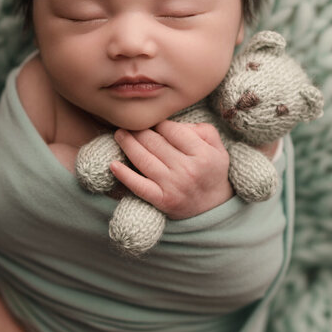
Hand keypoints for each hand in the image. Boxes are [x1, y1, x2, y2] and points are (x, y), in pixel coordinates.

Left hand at [109, 121, 231, 219]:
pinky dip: (124, 175)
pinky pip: (139, 186)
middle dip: (139, 131)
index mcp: (202, 154)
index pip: (172, 130)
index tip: (153, 123)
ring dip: (127, 144)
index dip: (158, 123)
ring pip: (143, 159)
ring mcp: (172, 186)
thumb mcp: (218, 147)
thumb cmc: (211, 171)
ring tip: (119, 135)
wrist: (213, 207)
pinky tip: (113, 165)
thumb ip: (202, 130)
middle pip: (154, 142)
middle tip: (129, 124)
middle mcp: (187, 170)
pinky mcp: (161, 200)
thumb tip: (175, 124)